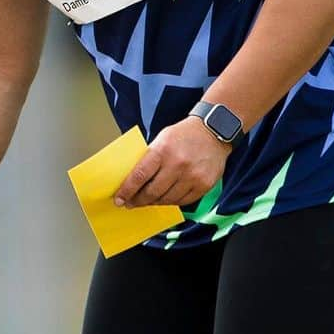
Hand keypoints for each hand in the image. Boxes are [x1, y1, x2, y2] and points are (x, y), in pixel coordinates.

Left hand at [114, 118, 230, 208]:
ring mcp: (192, 176)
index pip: (140, 176)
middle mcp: (178, 164)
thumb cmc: (184, 135)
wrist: (214, 131)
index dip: (127, 190)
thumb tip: (132, 181)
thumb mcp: (162, 139)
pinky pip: (183, 201)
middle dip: (138, 200)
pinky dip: (172, 201)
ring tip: (148, 200)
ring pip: (167, 200)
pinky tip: (166, 198)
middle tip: (131, 203)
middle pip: (152, 192)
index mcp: (163, 150)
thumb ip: (149, 159)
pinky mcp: (204, 185)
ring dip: (155, 202)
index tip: (119, 199)